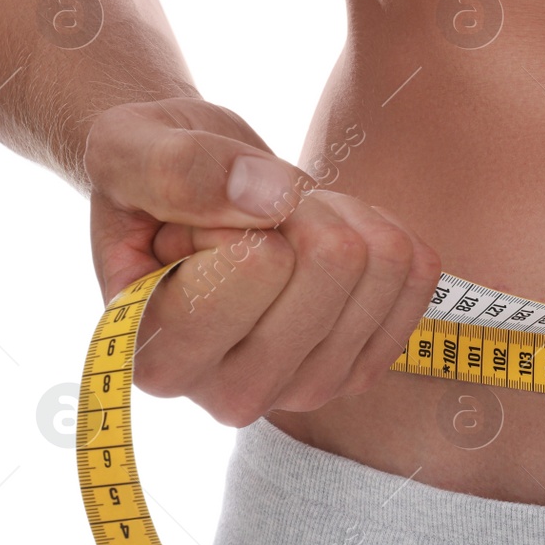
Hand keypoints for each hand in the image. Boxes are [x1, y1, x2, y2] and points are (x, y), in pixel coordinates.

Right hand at [84, 98, 440, 426]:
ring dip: (335, 214)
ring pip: (382, 262)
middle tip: (244, 214)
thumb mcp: (128, 150)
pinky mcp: (363, 368)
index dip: (232, 211)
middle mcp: (233, 394)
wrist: (189, 196)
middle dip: (296, 206)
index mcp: (157, 358)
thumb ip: (177, 172)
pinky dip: (374, 228)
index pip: (260, 262)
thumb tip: (272, 199)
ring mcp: (308, 387)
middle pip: (334, 262)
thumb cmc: (146, 177)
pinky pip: (417, 270)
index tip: (190, 223)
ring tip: (278, 225)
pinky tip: (319, 238)